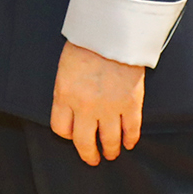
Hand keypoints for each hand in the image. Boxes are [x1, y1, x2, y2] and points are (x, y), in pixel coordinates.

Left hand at [50, 41, 145, 165]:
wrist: (111, 33)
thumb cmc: (85, 46)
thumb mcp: (64, 69)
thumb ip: (66, 92)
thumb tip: (71, 111)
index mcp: (64, 95)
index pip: (61, 129)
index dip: (67, 135)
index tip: (73, 135)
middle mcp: (85, 107)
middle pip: (84, 143)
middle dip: (89, 155)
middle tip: (93, 160)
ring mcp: (109, 108)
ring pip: (110, 141)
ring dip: (111, 150)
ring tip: (112, 153)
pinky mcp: (131, 105)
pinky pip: (131, 131)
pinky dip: (130, 140)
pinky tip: (129, 143)